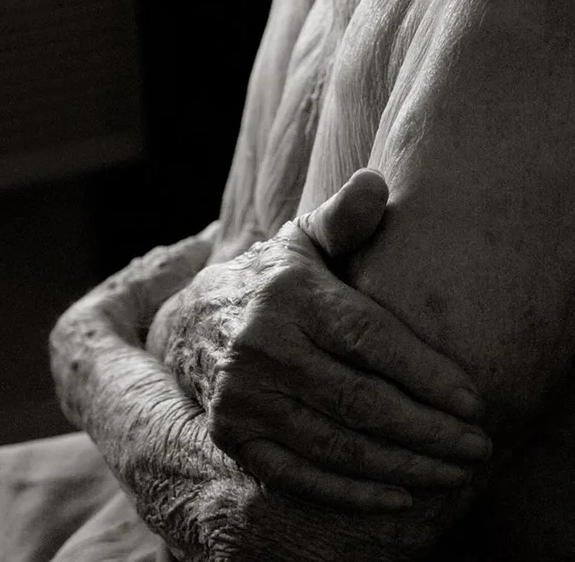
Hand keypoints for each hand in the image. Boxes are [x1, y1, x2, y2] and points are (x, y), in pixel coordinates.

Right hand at [150, 169, 491, 512]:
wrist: (199, 320)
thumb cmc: (273, 281)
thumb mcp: (304, 241)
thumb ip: (345, 218)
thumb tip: (378, 181)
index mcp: (287, 294)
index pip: (369, 338)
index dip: (426, 373)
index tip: (474, 402)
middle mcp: (259, 347)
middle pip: (359, 399)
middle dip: (428, 430)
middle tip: (476, 447)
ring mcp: (241, 395)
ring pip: (334, 444)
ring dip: (401, 465)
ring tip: (451, 473)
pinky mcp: (232, 433)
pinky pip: (296, 474)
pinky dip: (349, 492)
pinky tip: (397, 495)